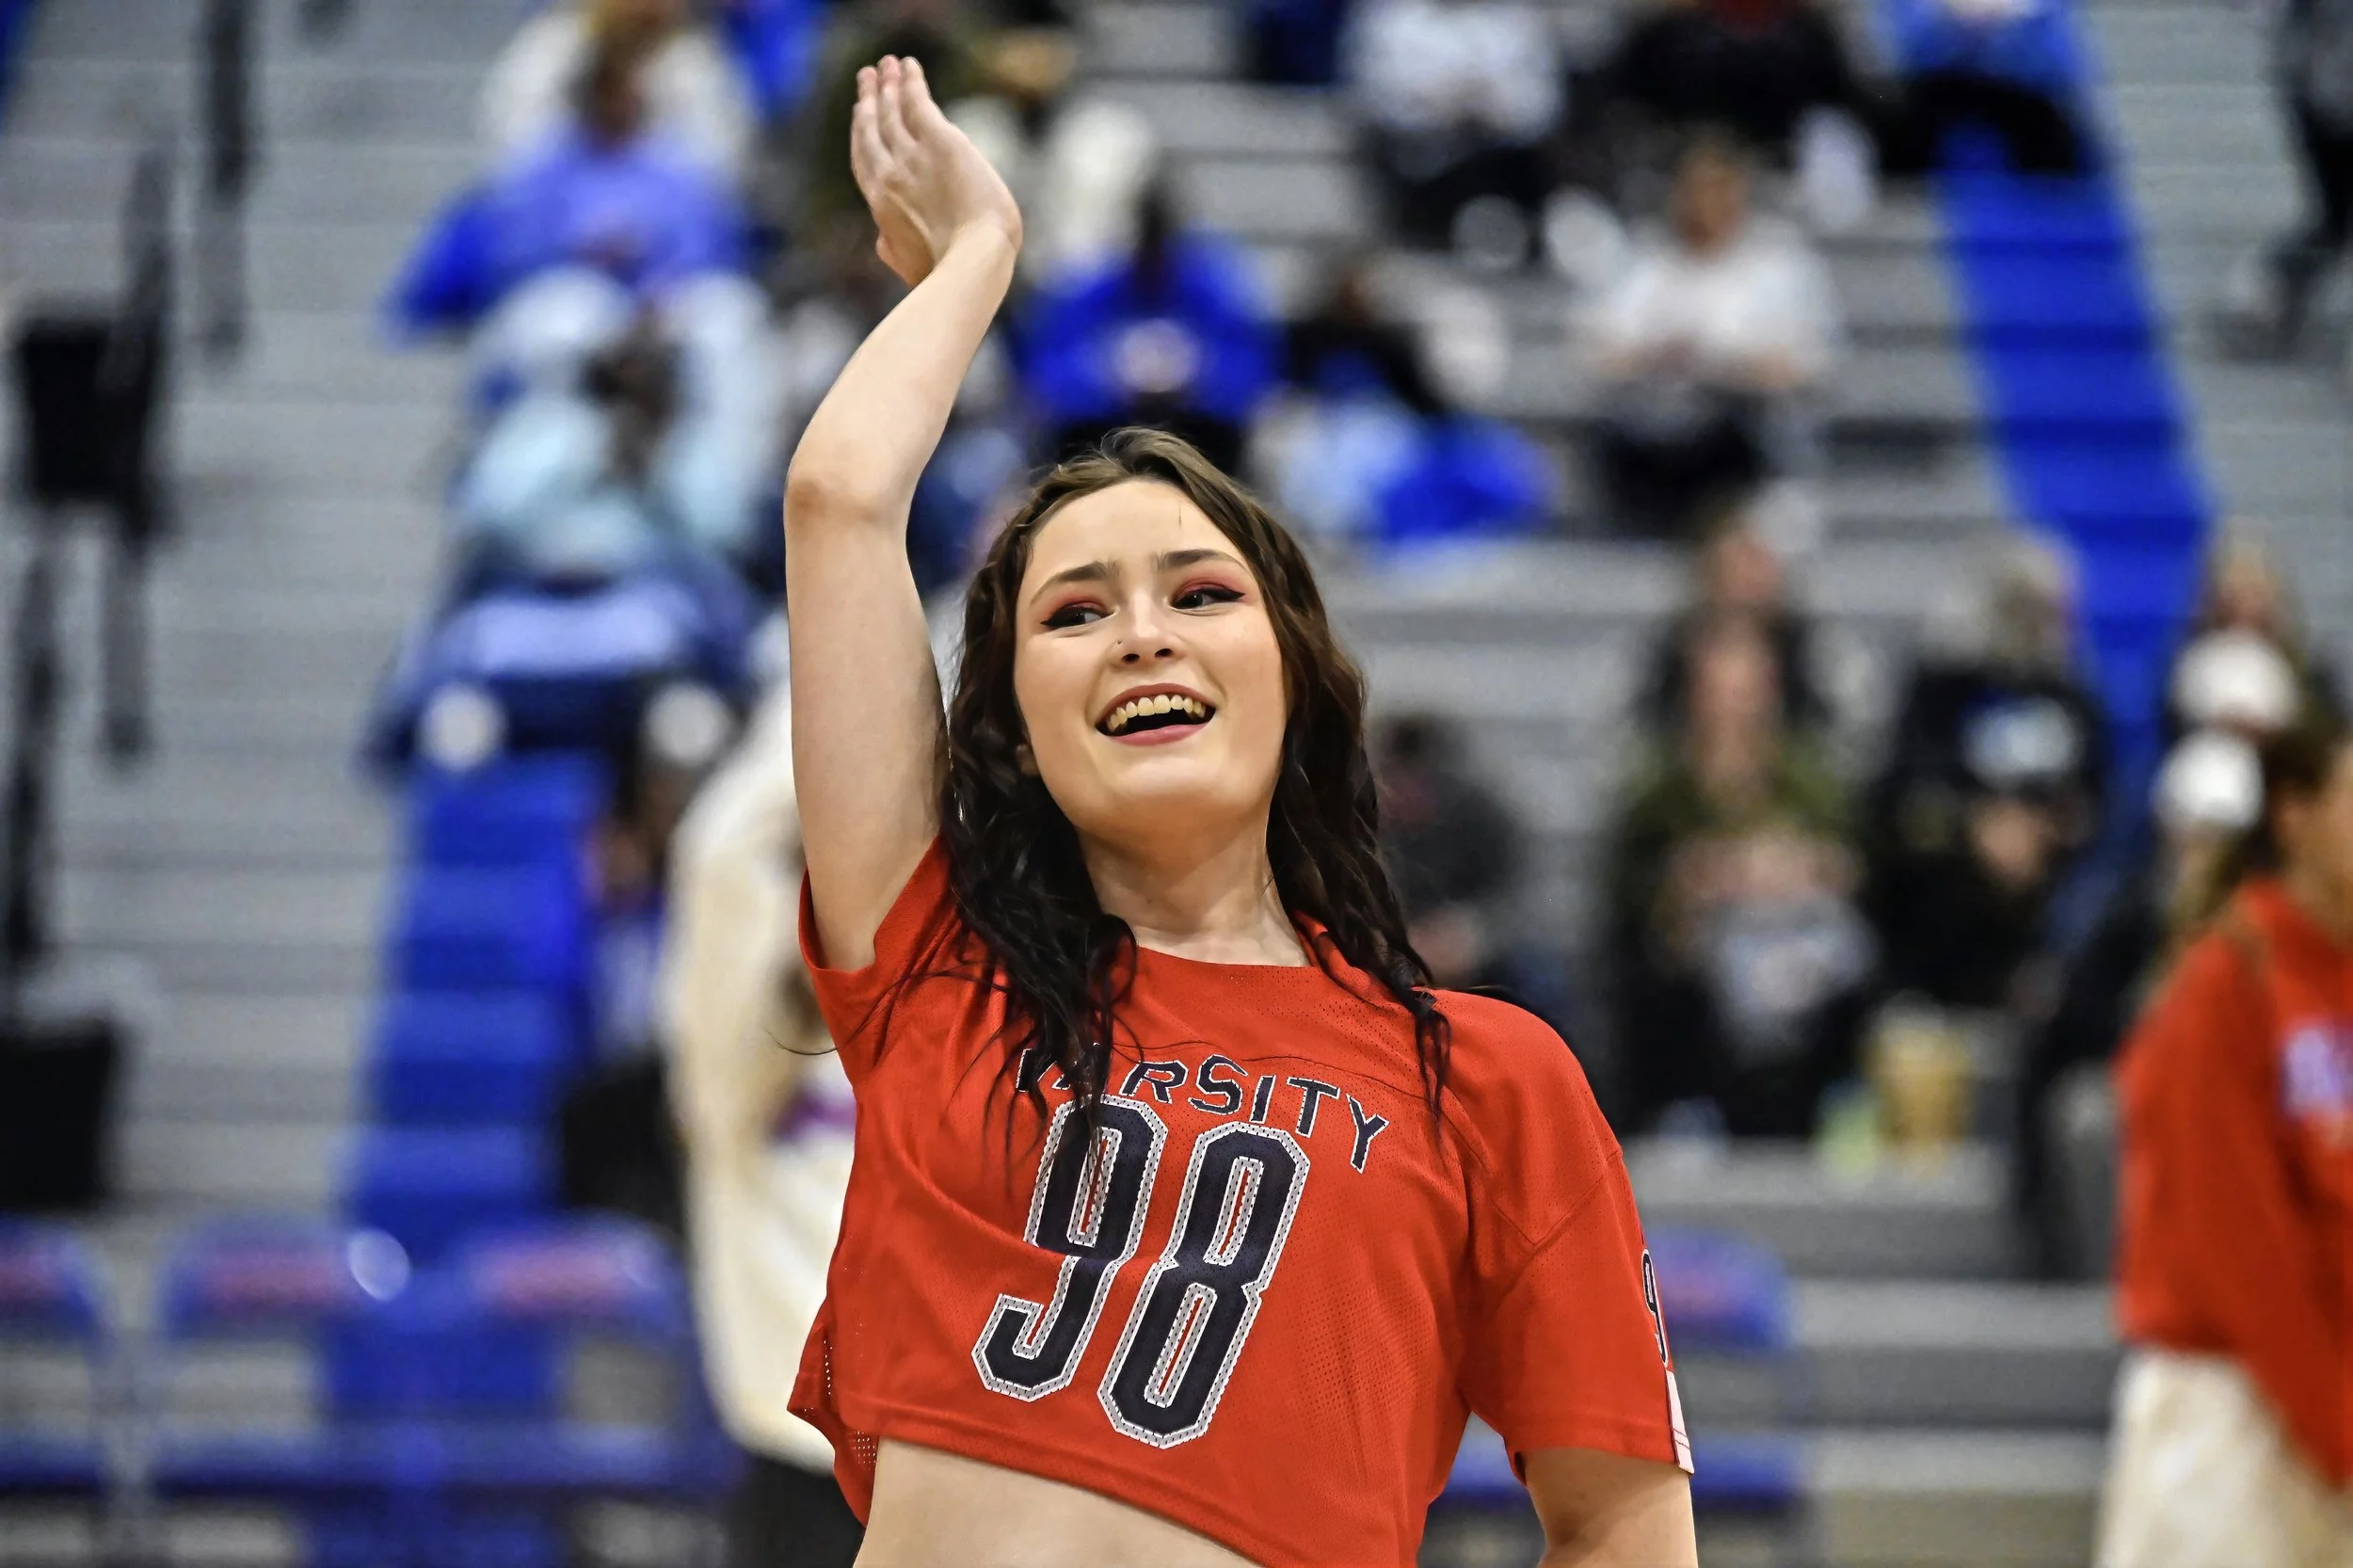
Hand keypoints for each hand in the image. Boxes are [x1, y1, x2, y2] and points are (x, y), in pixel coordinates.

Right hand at [850, 55, 1021, 287]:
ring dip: (888, 84)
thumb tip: (881, 240)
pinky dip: (911, 82)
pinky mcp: (939, 141)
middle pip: (872, 128)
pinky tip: (910, 67)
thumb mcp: (908, 266)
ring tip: (888, 64)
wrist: (973, 261)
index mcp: (880, 204)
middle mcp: (889, 174)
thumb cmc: (947, 273)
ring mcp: (912, 156)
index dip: (860, 133)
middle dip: (869, 99)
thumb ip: (891, 249)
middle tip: (867, 77)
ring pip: (893, 111)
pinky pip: (918, 103)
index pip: (864, 159)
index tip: (860, 115)